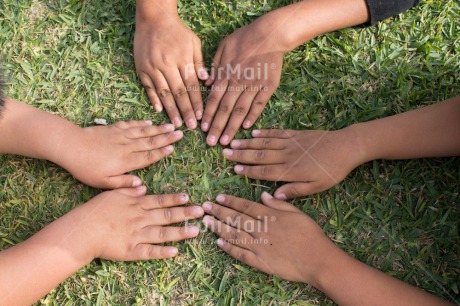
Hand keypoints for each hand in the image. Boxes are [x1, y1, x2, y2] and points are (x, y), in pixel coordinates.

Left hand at [60, 120, 182, 188]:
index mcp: (125, 161)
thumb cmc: (85, 168)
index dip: (161, 152)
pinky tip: (149, 122)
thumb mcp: (102, 182)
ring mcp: (120, 135)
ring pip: (143, 131)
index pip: (147, 157)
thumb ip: (123, 183)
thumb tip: (140, 185)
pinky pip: (131, 125)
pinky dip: (141, 123)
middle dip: (166, 137)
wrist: (70, 146)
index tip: (173, 148)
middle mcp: (127, 147)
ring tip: (171, 126)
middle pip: (150, 141)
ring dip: (158, 129)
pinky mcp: (113, 128)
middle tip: (181, 133)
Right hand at [76, 187, 203, 260]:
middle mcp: (141, 219)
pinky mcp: (132, 251)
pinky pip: (150, 252)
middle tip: (201, 211)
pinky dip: (163, 252)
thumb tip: (144, 188)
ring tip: (195, 230)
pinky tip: (176, 252)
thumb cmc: (96, 210)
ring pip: (163, 233)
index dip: (175, 199)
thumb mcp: (113, 193)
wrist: (83, 229)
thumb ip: (129, 190)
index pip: (160, 201)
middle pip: (166, 216)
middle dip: (185, 213)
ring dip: (180, 232)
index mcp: (136, 205)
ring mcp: (137, 235)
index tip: (188, 198)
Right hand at [134, 15, 207, 128]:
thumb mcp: (193, 42)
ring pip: (164, 93)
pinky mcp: (142, 69)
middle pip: (178, 93)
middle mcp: (167, 65)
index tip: (201, 116)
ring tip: (177, 124)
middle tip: (191, 127)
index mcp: (182, 60)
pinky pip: (149, 87)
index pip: (191, 86)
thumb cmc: (177, 31)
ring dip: (171, 110)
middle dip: (186, 111)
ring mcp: (153, 68)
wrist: (153, 19)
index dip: (197, 102)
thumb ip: (199, 61)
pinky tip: (159, 111)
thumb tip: (205, 79)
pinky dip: (154, 99)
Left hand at [201, 20, 283, 145]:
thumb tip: (206, 84)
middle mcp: (238, 83)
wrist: (270, 34)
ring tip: (226, 142)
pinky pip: (259, 105)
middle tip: (211, 143)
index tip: (202, 129)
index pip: (213, 99)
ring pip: (240, 110)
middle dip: (217, 127)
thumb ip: (214, 67)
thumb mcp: (223, 47)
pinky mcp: (267, 87)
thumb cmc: (244, 39)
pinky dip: (252, 116)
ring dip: (232, 127)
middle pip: (225, 109)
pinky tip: (246, 128)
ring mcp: (253, 86)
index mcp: (225, 74)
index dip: (207, 115)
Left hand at [201, 192, 337, 284]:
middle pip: (236, 218)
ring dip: (219, 228)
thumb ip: (279, 204)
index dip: (230, 201)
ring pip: (234, 235)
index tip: (218, 197)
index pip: (245, 206)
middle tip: (205, 206)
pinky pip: (241, 254)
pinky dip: (229, 248)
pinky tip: (218, 243)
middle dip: (219, 211)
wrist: (318, 260)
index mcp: (270, 216)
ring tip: (206, 222)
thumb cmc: (310, 235)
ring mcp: (259, 246)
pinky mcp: (260, 262)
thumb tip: (263, 195)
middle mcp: (261, 229)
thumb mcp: (297, 213)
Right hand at [223, 128, 365, 198]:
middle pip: (259, 155)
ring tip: (233, 143)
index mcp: (290, 170)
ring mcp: (290, 142)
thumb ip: (294, 190)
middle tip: (224, 153)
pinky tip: (253, 133)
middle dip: (241, 154)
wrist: (347, 147)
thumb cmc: (332, 170)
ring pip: (264, 143)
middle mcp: (286, 155)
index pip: (264, 171)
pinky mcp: (296, 134)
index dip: (248, 170)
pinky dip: (264, 133)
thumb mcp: (317, 187)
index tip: (233, 168)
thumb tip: (274, 196)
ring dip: (248, 143)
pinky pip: (276, 133)